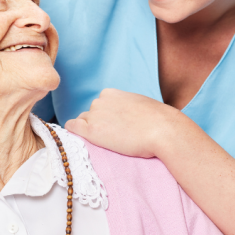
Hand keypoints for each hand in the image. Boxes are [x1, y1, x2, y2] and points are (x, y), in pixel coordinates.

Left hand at [64, 89, 181, 158]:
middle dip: (98, 124)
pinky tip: (80, 139)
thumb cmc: (158, 121)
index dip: (105, 118)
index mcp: (111, 93)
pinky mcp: (91, 130)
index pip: (99, 106)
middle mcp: (99, 101)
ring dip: (91, 131)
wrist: (163, 130)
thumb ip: (126, 107)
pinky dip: (73, 132)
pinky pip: (72, 128)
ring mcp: (94, 115)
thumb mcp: (139, 105)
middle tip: (114, 137)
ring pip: (83, 122)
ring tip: (108, 142)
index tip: (114, 128)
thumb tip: (124, 117)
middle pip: (89, 114)